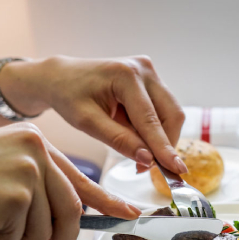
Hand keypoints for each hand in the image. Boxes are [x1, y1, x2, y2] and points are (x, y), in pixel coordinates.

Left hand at [0, 55, 186, 173]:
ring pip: (171, 113)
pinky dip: (155, 129)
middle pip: (171, 114)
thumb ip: (119, 140)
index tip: (176, 171)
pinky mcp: (151, 79)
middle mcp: (144, 68)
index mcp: (126, 75)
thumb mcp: (87, 123)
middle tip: (149, 168)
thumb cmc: (69, 97)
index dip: (163, 147)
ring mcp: (150, 72)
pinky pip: (163, 109)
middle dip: (165, 144)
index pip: (150, 119)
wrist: (61, 77)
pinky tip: (137, 137)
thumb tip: (148, 159)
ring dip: (161, 137)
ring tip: (139, 153)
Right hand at [0, 123, 140, 239]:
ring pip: (43, 229)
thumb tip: (70, 217)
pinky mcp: (15, 196)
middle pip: (71, 210)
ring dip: (9, 238)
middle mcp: (37, 149)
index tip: (127, 213)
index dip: (105, 200)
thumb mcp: (0, 168)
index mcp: (35, 140)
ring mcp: (28, 170)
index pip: (79, 177)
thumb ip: (37, 186)